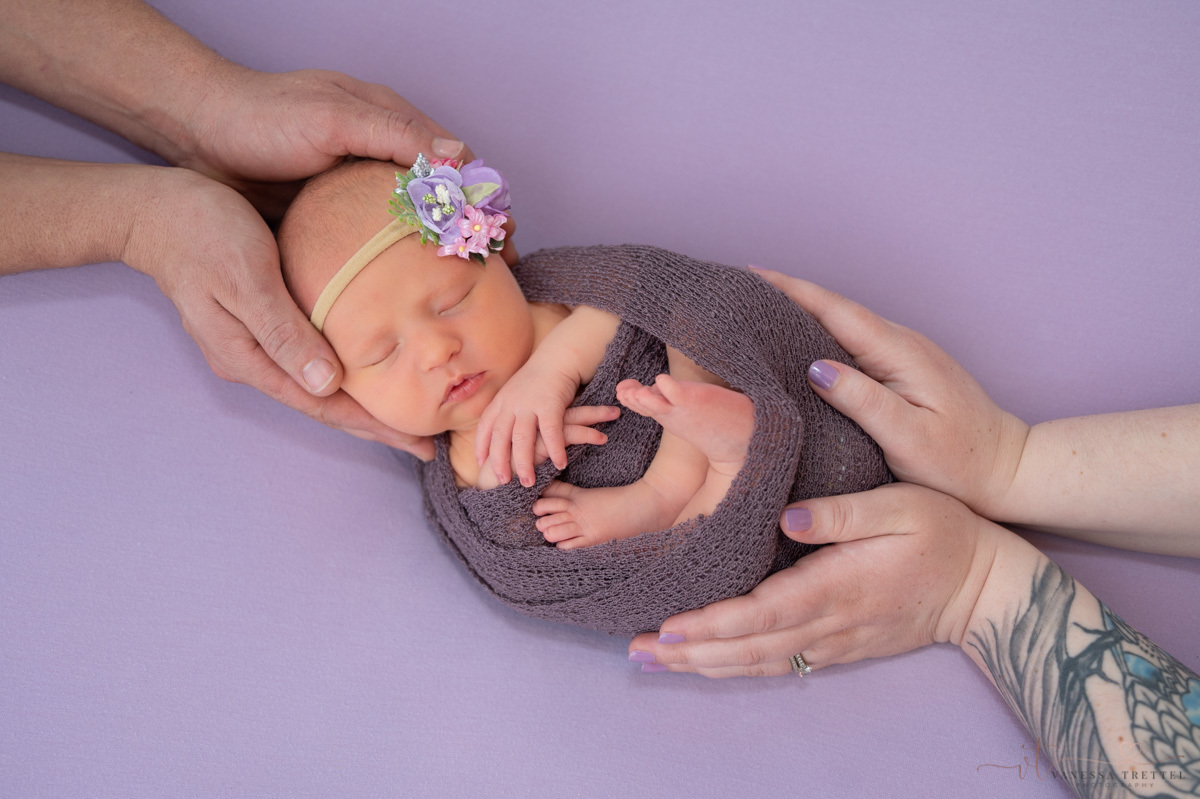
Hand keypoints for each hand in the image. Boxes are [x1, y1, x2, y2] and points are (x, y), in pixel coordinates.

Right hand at [123, 168, 433, 459]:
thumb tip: (327, 384)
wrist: (153, 210)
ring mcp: (256, 343)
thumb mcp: (246, 279)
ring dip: (363, 399)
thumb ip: (283, 333)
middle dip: (375, 425)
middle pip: (326, 403)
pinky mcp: (263, 319)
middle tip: (427, 442)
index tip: (419, 444)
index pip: (324, 406)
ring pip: (321, 382)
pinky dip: (346, 367)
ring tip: (407, 411)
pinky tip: (372, 364)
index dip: (374, 427)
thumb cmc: (200, 234)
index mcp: (250, 359)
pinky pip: (313, 355)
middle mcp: (255, 360)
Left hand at [180, 65, 519, 264]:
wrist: (197, 133)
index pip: (457, 164)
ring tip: (461, 291)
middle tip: (494, 274)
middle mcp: (381, 158)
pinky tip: (403, 295)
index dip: (486, 200)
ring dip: (437, 255)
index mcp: (391, 126)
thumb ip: (395, 134)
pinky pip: (373, 246)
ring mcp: (356, 191)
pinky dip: (395, 267)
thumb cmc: (263, 117)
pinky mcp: (330, 218)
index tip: (506, 236)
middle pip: (441, 200)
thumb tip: (461, 155)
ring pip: (411, 227)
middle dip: (471, 234)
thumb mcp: (332, 119)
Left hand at [474, 360, 581, 487]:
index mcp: (500, 401)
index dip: (481, 446)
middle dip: (499, 462)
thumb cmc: (537, 379)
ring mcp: (529, 404)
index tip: (480, 463)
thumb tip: (499, 430)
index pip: (484, 427)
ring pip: (522, 439)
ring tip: (528, 482)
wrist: (557, 358)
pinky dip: (555, 450)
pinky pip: (551, 433)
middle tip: (502, 481)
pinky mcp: (550, 405)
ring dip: (524, 463)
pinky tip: (560, 464)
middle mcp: (511, 404)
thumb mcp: (513, 392)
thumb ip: (505, 410)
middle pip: (500, 438)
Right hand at [475, 405, 618, 489]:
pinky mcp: (538, 444)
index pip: (559, 410)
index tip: (600, 409)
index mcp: (526, 419)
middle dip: (593, 410)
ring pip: (570, 419)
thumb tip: (555, 444)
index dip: (580, 409)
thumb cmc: (506, 469)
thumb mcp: (522, 453)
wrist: (489, 483)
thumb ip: (537, 447)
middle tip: (615, 409)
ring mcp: (535, 431)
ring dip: (595, 418)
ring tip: (615, 417)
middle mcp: (530, 420)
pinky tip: (601, 439)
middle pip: (567, 410)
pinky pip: (567, 436)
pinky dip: (585, 436)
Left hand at [628, 483, 1003, 676]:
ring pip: (757, 661)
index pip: (760, 612)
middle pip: (746, 647)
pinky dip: (736, 668)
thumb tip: (787, 516)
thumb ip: (842, 514)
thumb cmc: (944, 535)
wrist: (985, 587)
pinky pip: (777, 664)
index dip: (711, 625)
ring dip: (704, 665)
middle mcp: (827, 623)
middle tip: (637, 650)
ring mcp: (832, 642)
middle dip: (689, 652)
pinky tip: (709, 666)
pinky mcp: (838, 647)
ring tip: (656, 661)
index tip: (667, 628)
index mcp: (834, 586)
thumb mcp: (901, 506)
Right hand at [751, 267, 1029, 518]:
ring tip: (755, 311)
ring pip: (840, 324)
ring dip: (799, 312)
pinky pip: (850, 342)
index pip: (836, 310)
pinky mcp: (901, 370)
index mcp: (900, 352)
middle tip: (739, 289)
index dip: (791, 291)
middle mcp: (900, 343)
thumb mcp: (910, 438)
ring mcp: (902, 354)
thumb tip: (817, 367)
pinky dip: (818, 334)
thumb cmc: (959, 464)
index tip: (751, 276)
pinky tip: (795, 343)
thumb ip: (865, 401)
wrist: (1008, 471)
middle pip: (833, 309)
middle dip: (786, 294)